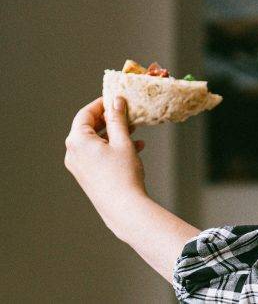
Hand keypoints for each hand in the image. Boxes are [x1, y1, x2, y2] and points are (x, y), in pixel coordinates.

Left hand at [65, 97, 147, 232]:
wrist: (123, 208)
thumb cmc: (123, 174)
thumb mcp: (122, 141)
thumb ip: (118, 119)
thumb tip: (116, 102)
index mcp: (78, 141)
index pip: (85, 114)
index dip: (101, 104)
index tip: (116, 98)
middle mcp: (73, 152)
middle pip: (89, 127)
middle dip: (109, 119)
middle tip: (126, 112)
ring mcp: (78, 166)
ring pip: (95, 141)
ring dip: (113, 133)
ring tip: (134, 129)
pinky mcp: (86, 175)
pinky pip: (97, 154)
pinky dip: (112, 147)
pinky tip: (134, 147)